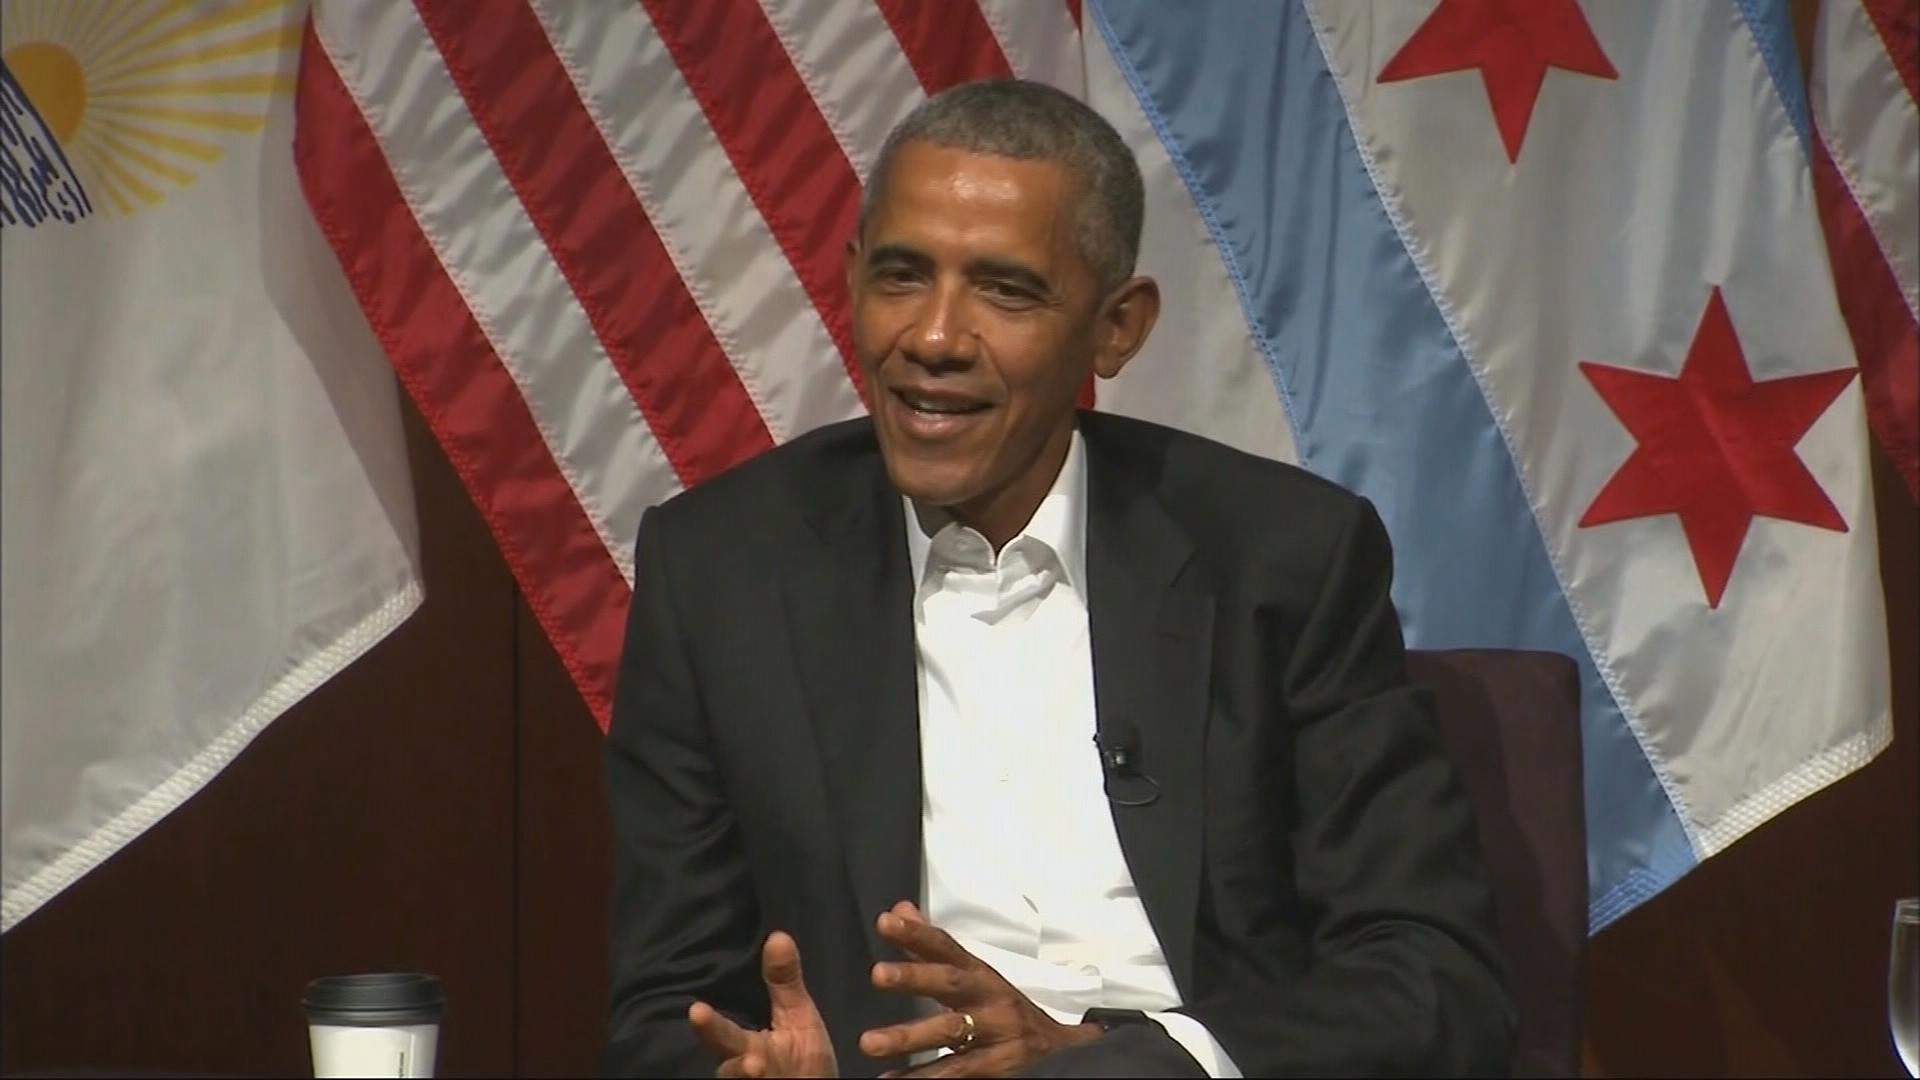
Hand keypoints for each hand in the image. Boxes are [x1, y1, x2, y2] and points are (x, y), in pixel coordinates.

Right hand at [688, 931, 837, 1077]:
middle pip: (724, 1064)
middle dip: (726, 1057)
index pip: (720, 1031)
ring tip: (756, 1065)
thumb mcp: (798, 1017)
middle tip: (726, 1043)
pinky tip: (762, 1074)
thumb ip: (784, 982)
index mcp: (743, 1043)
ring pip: (735, 1078)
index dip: (708, 1023)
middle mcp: (737, 1065)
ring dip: (743, 1073)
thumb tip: (778, 936)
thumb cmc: (802, 1056)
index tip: (696, 1009)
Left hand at [859, 901, 1102, 1076]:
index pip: (946, 946)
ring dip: (908, 1037)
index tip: (887, 922)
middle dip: (915, 977)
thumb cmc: (1004, 1009)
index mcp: (979, 973)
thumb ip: (931, 946)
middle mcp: (989, 999)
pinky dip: (923, 1078)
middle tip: (878, 975)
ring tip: (869, 1042)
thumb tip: (900, 910)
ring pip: (950, 1032)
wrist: (1060, 1051)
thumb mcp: (973, 975)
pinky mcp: (996, 1066)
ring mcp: (995, 1034)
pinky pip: (955, 1071)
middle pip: (951, 983)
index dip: (917, 933)